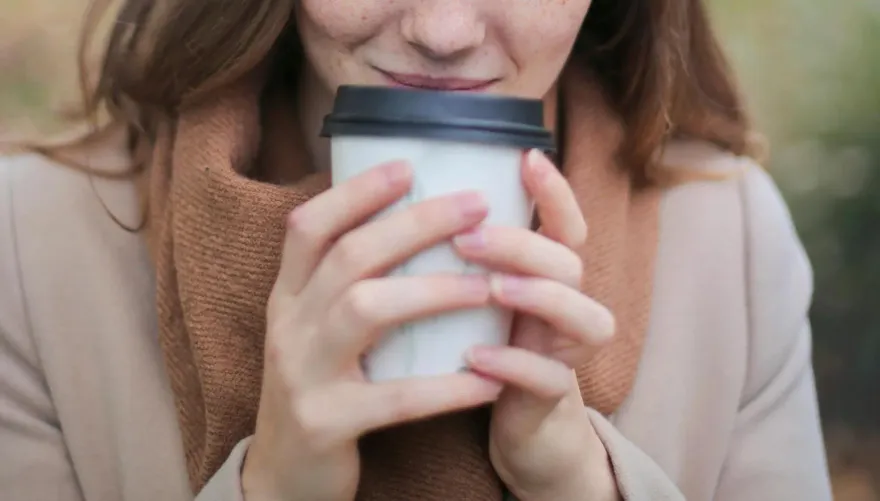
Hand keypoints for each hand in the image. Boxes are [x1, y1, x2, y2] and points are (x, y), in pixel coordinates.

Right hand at [242, 161, 502, 500]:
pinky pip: (393, 397)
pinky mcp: (325, 423)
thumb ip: (344, 286)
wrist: (285, 475)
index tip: (409, 165)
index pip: (308, 226)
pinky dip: (445, 387)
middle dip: (415, 225)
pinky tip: (489, 380)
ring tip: (489, 286)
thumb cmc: (320, 388)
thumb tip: (406, 227)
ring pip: (366, 310)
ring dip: (434, 291)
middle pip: (349, 256)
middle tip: (477, 206)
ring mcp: (301, 374)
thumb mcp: (316, 330)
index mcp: (287, 297)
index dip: (356, 191)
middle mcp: (288, 325)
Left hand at [453, 150, 619, 500]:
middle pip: (569, 262)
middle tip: (469, 237)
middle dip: (523, 245)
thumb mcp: (478, 293)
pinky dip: (514, 365)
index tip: (527, 155)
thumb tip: (413, 197)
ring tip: (493, 289)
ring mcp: (566, 352)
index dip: (554, 191)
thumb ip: (467, 254)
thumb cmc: (488, 343)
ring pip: (584, 317)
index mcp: (548, 275)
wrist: (513, 423)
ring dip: (538, 297)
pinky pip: (548, 379)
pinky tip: (474, 356)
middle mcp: (567, 306)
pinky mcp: (553, 397)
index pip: (565, 223)